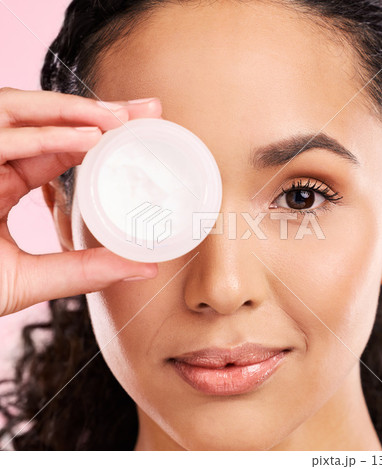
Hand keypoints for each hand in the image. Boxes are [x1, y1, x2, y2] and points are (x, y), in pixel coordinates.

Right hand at [0, 87, 161, 316]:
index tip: (140, 132)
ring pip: (19, 114)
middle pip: (45, 122)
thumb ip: (84, 271)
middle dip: (96, 111)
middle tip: (146, 109)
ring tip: (123, 118)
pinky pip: (0, 137)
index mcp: (2, 185)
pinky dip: (43, 135)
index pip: (56, 149)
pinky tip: (88, 138)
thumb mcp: (30, 280)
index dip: (98, 136)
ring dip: (73, 112)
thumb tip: (145, 266)